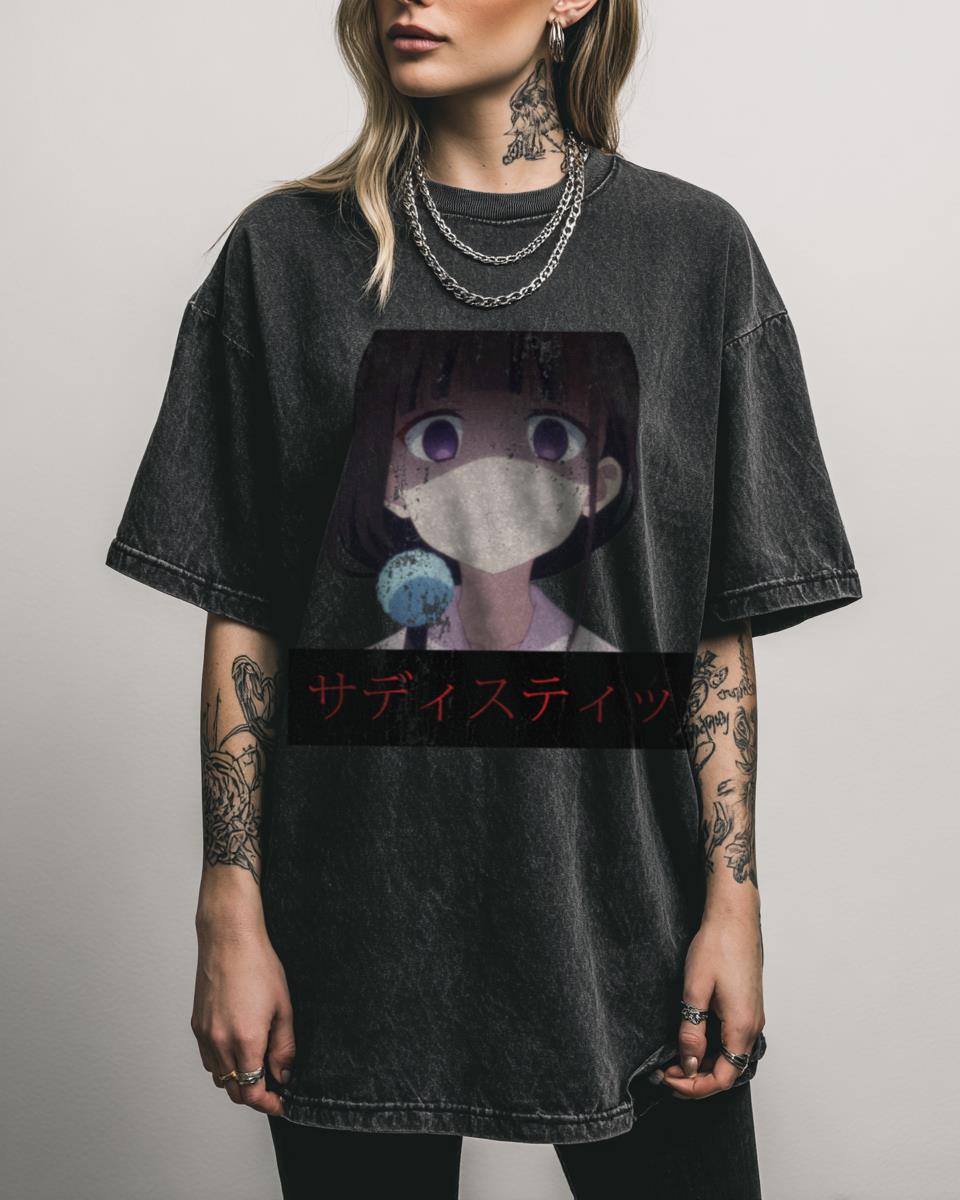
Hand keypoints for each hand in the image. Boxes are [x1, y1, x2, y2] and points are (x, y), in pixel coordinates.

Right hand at [191, 917, 295, 1116]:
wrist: (229, 940)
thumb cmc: (258, 966)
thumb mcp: (283, 1007)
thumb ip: (284, 1047)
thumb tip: (284, 1074)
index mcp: (245, 1040)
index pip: (252, 1092)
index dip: (268, 1104)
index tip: (281, 1103)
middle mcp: (220, 1043)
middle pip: (234, 1091)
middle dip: (255, 1095)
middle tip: (274, 1088)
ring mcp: (205, 1035)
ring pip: (219, 1077)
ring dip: (238, 1081)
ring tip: (258, 1066)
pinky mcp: (196, 1026)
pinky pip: (208, 1059)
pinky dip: (223, 1065)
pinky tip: (238, 1050)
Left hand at [657, 908, 764, 1099]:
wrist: (734, 918)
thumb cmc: (717, 946)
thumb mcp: (695, 990)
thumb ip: (692, 1031)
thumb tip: (689, 1064)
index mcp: (742, 1027)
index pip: (722, 1078)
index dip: (694, 1087)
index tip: (668, 1079)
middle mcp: (753, 1027)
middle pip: (727, 1071)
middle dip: (695, 1078)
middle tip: (665, 1072)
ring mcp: (752, 1017)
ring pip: (729, 1057)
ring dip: (703, 1064)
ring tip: (673, 1059)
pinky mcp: (747, 1007)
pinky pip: (731, 1040)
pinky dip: (711, 1049)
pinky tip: (691, 1040)